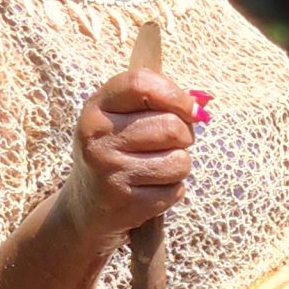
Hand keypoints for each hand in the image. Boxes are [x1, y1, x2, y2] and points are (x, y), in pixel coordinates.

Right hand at [59, 67, 196, 244]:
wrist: (88, 205)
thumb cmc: (117, 151)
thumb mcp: (121, 117)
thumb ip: (156, 102)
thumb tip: (200, 108)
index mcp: (96, 107)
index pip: (140, 83)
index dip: (175, 95)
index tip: (191, 109)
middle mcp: (98, 136)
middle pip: (171, 127)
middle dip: (184, 136)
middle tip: (169, 144)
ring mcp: (109, 170)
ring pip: (180, 161)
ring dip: (178, 165)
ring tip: (154, 168)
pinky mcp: (125, 201)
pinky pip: (175, 190)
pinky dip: (171, 190)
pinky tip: (148, 189)